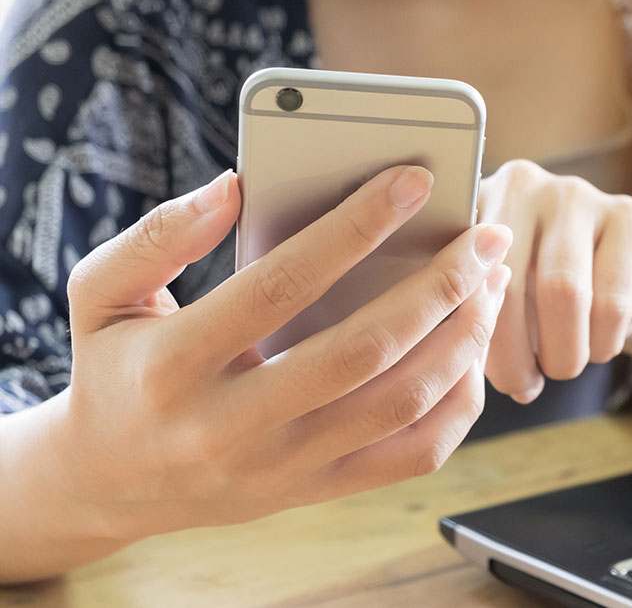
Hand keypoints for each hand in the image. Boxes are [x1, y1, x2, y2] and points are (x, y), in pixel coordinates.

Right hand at [23, 166, 511, 548]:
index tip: (416, 180)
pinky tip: (472, 351)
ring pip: (401, 404)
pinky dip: (458, 404)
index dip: (357, 226)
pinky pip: (412, 455)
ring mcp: (282, 467)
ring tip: (491, 285)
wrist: (111, 482)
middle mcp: (233, 425)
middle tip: (486, 236)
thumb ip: (158, 235)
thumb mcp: (101, 293)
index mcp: (177, 364)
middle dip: (441, 286)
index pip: (284, 284)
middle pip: (365, 350)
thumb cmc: (116, 370)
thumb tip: (234, 186)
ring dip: (462, 339)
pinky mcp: (318, 491)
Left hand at [479, 160, 631, 401]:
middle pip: (510, 287)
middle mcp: (522, 184)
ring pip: (565, 293)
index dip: (468, 331)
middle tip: (521, 385)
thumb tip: (463, 366)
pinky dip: (603, 343)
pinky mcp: (631, 219)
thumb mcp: (491, 299)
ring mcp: (579, 194)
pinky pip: (613, 302)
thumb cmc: (532, 296)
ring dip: (563, 354)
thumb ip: (469, 316)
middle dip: (514, 356)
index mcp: (469, 203)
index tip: (473, 369)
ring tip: (560, 368)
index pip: (458, 275)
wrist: (611, 277)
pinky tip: (598, 347)